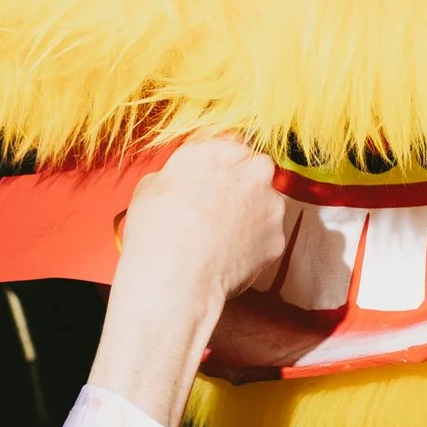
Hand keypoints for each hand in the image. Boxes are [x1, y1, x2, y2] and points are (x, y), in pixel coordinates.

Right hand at [88, 139, 295, 426]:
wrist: (170, 280)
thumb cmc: (150, 234)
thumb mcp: (150, 191)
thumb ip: (176, 181)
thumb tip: (180, 188)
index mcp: (220, 149)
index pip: (232, 145)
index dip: (222, 170)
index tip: (214, 188)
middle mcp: (255, 173)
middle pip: (256, 178)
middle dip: (241, 199)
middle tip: (217, 224)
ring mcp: (272, 210)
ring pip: (266, 215)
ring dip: (251, 231)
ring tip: (220, 255)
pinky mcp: (276, 247)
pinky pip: (266, 248)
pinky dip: (253, 259)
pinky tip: (229, 272)